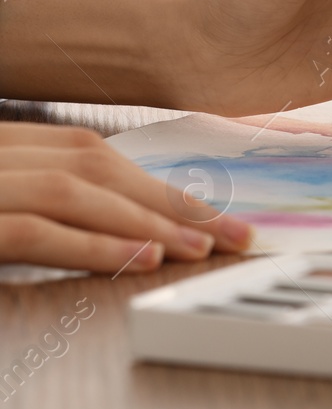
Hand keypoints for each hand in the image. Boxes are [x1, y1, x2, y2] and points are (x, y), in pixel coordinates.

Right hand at [0, 123, 250, 272]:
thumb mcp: (4, 205)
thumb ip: (47, 207)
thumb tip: (131, 226)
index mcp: (2, 147)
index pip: (89, 155)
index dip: (155, 184)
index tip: (211, 216)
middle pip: (93, 166)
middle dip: (169, 202)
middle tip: (233, 235)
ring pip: (71, 193)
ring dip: (144, 221)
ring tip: (199, 248)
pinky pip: (33, 232)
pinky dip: (92, 246)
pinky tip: (141, 261)